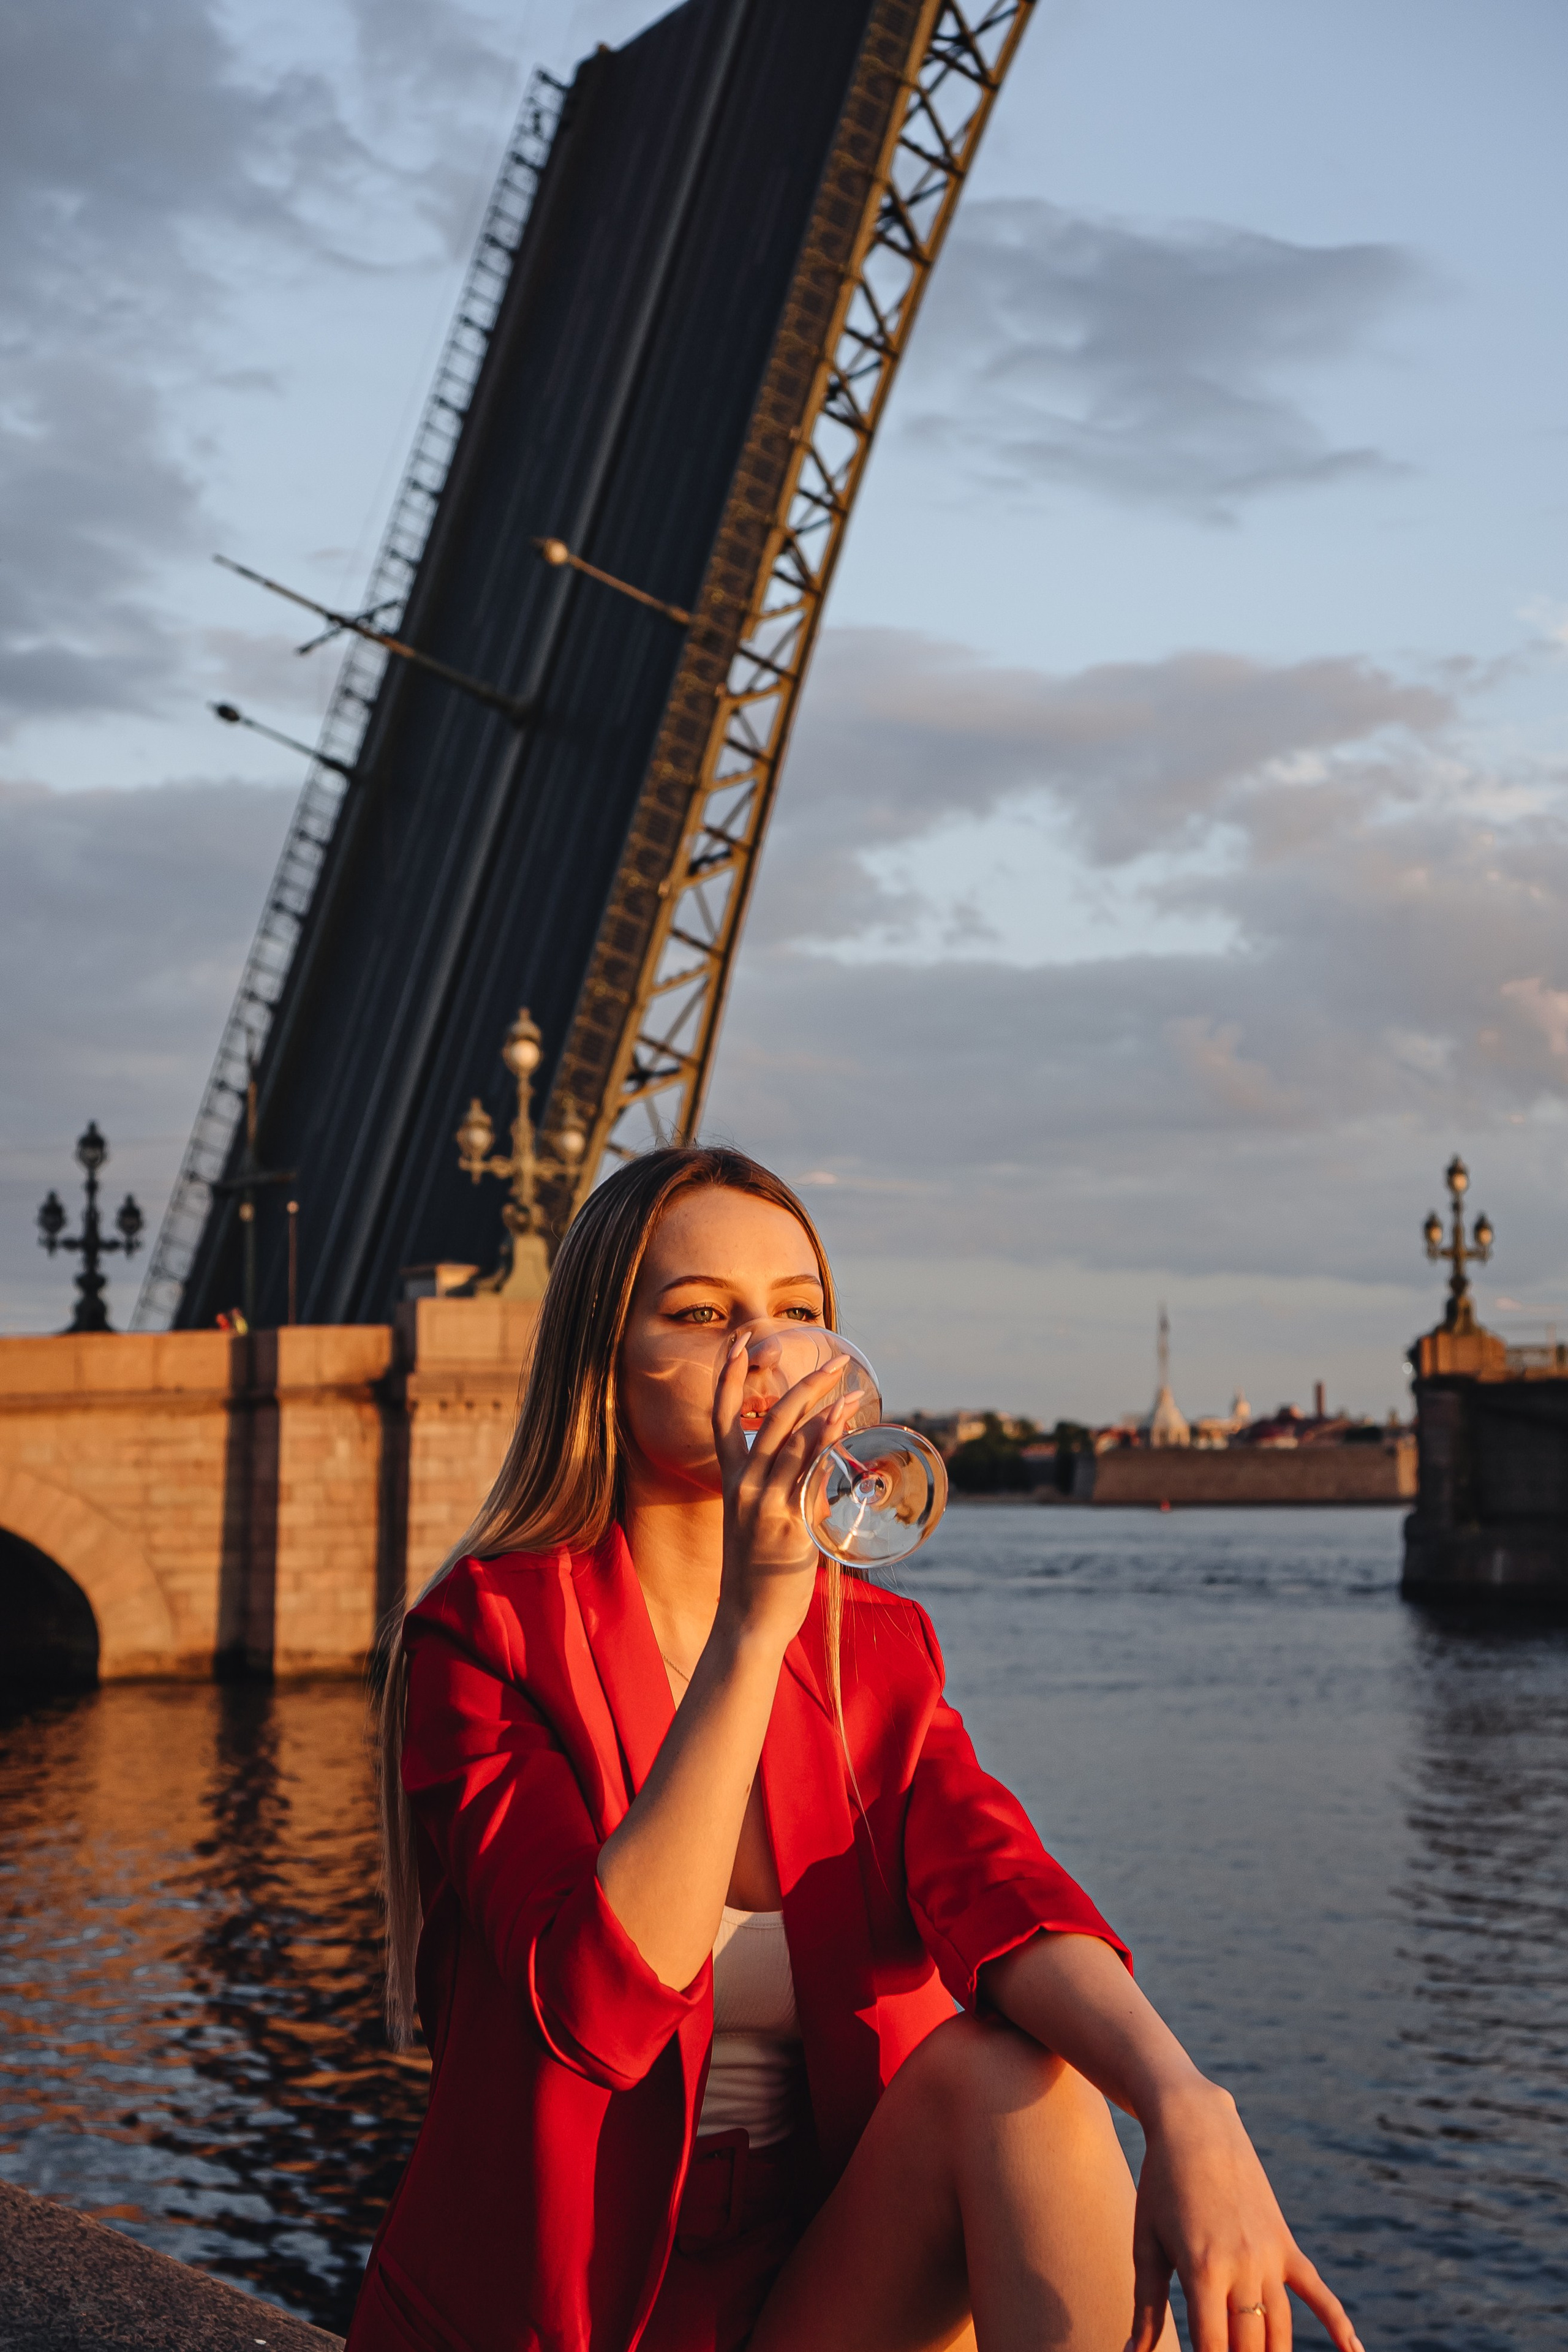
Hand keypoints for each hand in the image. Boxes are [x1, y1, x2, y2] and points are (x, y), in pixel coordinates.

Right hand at [712, 1330, 854, 1640]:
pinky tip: (843, 1430)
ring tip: (851, 1391)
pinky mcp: (789, 1527)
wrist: (748, 1621)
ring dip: (825, 1411)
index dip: (727, 1377)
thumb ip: (778, 1486)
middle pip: (772, 1419)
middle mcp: (744, 1487)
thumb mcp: (755, 1520)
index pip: (721, 1417)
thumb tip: (813, 1456)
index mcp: (731, 1481)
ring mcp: (765, 1506)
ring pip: (794, 1443)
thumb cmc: (756, 1570)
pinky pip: (810, 1479)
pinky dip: (826, 1449)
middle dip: (805, 1385)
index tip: (738, 1341)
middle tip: (836, 1362)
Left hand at [1129, 2080, 1362, 2351]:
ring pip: (1280, 2329)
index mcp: (1202, 2270)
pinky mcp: (1286, 2244)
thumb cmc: (1160, 2186)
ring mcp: (1270, 2256)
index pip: (1212, 2347)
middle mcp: (1243, 2267)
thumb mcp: (1146, 2244)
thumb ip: (1146, 2308)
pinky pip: (1318, 2291)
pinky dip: (1339, 2325)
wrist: (1195, 2125)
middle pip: (1249, 2346)